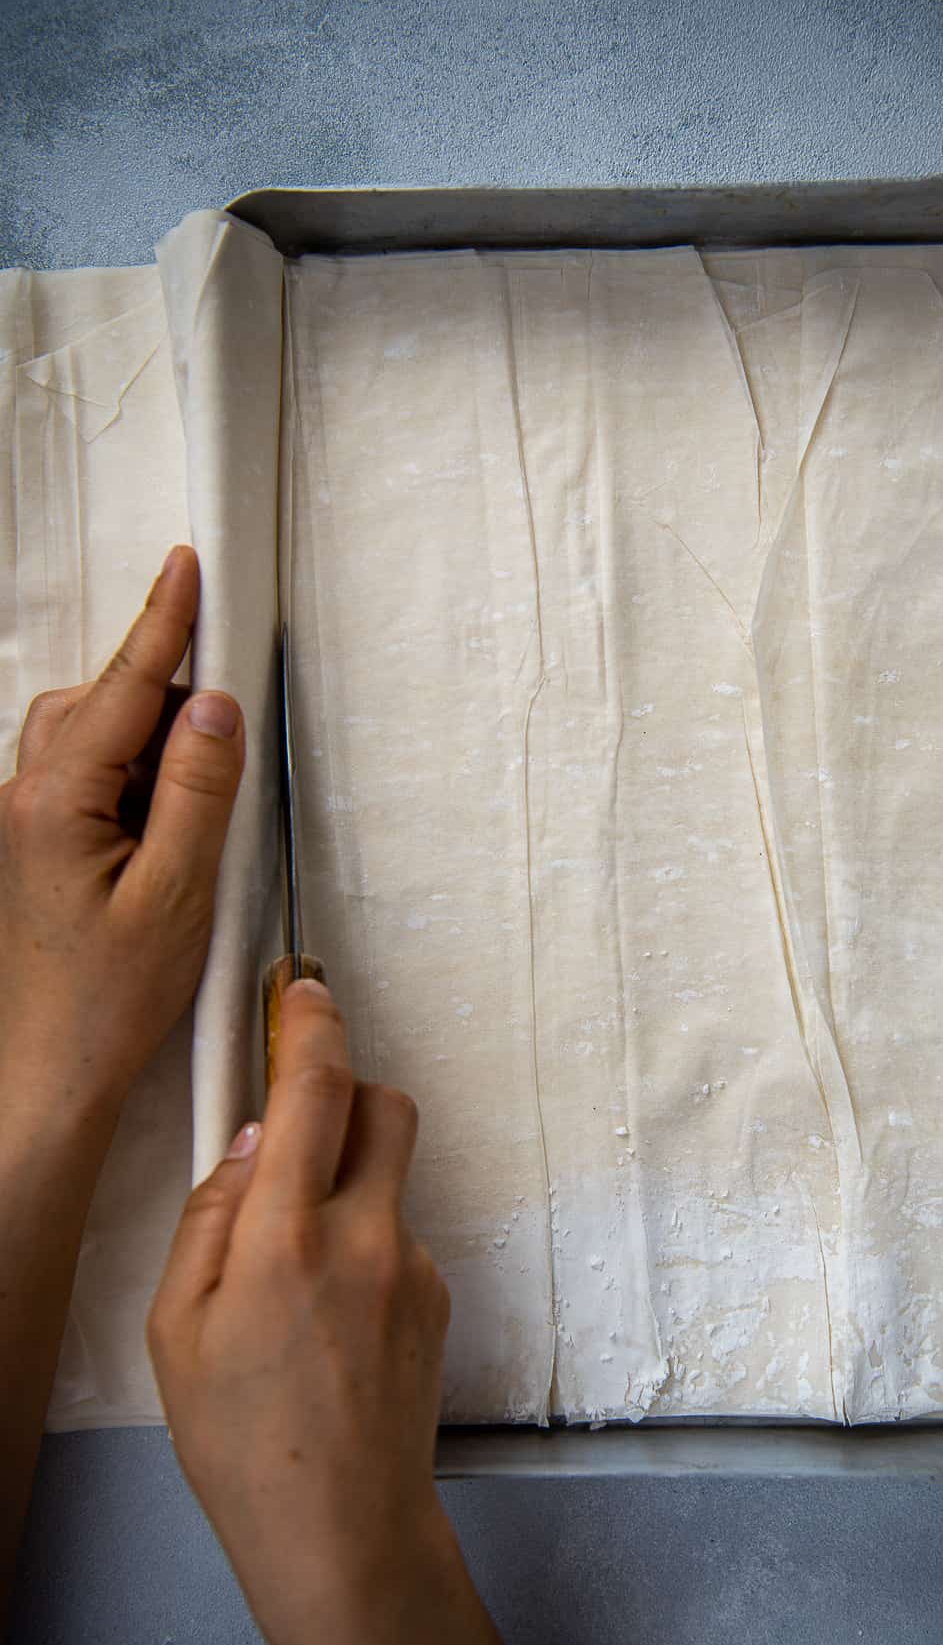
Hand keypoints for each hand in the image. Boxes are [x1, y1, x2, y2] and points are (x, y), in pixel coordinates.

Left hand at [0, 545, 243, 1121]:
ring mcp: (17, 828)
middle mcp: (19, 803)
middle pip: (97, 707)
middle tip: (220, 740)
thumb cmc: (102, 1004)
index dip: (162, 623)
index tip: (186, 566)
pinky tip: (156, 840)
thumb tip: (213, 707)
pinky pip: (77, 786)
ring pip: (84, 745)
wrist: (43, 1078)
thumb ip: (198, 791)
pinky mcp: (27, 853)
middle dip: (158, 703)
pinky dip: (123, 787)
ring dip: (141, 751)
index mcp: (52, 803)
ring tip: (187, 820)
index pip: (121, 688)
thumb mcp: (177, 895)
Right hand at [149, 981, 570, 1644]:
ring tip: (297, 1271)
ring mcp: (414, 1266)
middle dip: (346, 1092)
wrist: (342, 1532)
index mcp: (285, 1239)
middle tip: (298, 1133)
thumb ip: (210, 1216)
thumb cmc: (243, 1442)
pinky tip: (329, 1321)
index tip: (304, 991)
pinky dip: (365, 1245)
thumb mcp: (174, 1330)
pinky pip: (400, 1234)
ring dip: (349, 1180)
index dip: (312, 1022)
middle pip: (384, 1105)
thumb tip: (249, 1142)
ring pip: (391, 1174)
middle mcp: (364, 1237)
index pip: (314, 1090)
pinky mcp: (439, 1296)